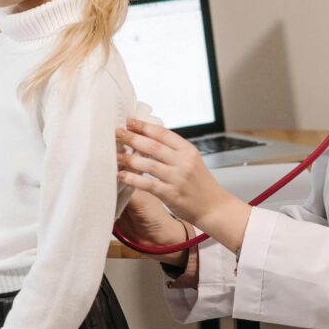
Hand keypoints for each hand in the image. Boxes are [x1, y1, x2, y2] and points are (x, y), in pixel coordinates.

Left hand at [116, 119, 250, 252]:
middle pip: (153, 146)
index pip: (163, 133)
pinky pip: (148, 184)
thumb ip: (173, 150)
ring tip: (114, 155)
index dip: (144, 126)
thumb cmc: (200, 184)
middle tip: (116, 132)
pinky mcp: (172, 194)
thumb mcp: (192, 161)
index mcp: (188, 150)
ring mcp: (178, 178)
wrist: (214, 207)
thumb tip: (147, 138)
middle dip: (132, 138)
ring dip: (129, 159)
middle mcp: (184, 162)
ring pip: (149, 164)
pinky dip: (133, 179)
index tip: (129, 121)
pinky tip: (122, 175)